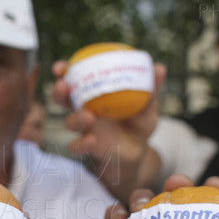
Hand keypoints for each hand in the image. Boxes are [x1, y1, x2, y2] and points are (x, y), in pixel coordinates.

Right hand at [50, 60, 165, 163]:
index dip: (64, 71)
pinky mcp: (88, 147)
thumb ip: (151, 88)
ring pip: (69, 122)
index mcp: (95, 93)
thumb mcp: (147, 104)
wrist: (137, 150)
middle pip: (64, 98)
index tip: (60, 67)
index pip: (76, 78)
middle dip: (59, 92)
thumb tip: (160, 68)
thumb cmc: (138, 122)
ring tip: (88, 116)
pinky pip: (77, 146)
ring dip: (75, 118)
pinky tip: (92, 140)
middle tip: (63, 86)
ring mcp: (85, 129)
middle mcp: (85, 108)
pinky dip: (82, 144)